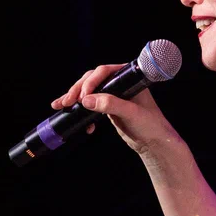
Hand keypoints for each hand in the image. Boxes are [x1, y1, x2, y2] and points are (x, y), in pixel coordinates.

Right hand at [51, 64, 177, 157]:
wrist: (154, 143)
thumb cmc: (151, 125)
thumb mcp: (131, 113)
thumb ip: (111, 104)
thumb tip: (87, 100)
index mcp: (129, 77)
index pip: (105, 72)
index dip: (91, 81)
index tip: (83, 95)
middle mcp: (120, 83)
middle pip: (92, 79)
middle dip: (78, 90)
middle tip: (68, 101)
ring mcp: (113, 94)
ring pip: (89, 91)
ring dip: (75, 98)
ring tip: (61, 105)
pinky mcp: (108, 107)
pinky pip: (90, 104)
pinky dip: (81, 110)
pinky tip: (77, 119)